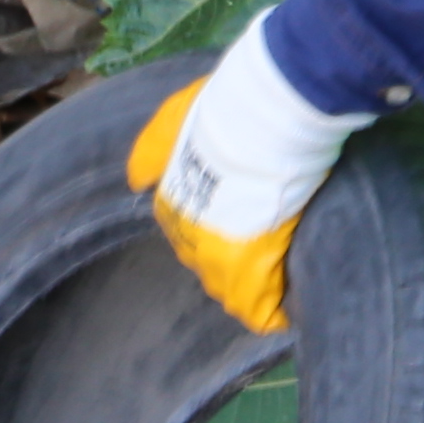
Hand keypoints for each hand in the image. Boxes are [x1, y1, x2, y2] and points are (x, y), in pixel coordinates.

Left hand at [128, 22, 370, 334]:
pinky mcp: (253, 271)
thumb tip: (135, 182)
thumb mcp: (172, 118)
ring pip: (232, 292)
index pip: (185, 232)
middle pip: (207, 264)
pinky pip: (261, 310)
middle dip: (231, 261)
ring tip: (279, 279)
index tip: (239, 219)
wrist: (265, 116)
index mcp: (168, 202)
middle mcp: (186, 236)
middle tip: (265, 245)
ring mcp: (218, 257)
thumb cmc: (223, 110)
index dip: (214, 229)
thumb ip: (152, 150)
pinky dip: (274, 311)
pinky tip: (288, 309)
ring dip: (252, 288)